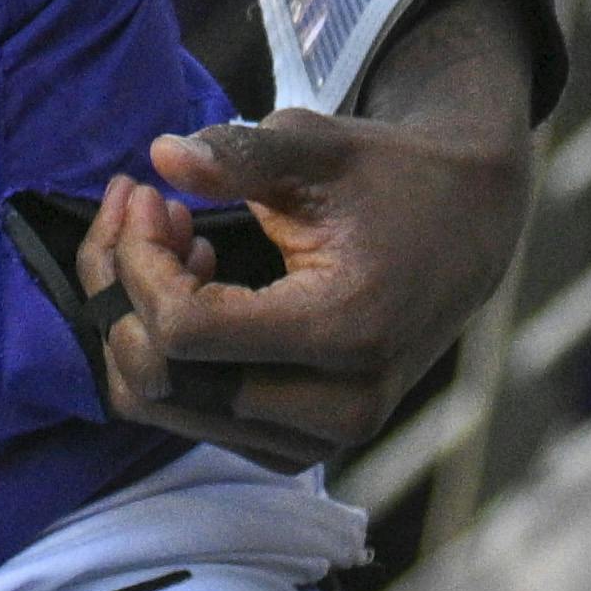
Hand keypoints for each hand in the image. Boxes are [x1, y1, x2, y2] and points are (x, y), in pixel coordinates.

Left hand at [78, 0, 538, 468]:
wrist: (467, 229)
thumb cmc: (393, 178)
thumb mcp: (322, 146)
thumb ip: (242, 152)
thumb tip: (161, 154)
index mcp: (344, 331)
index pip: (186, 330)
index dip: (137, 262)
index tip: (147, 194)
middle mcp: (337, 406)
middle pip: (163, 379)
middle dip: (123, 288)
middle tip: (144, 207)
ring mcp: (318, 437)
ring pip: (164, 406)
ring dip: (138, 318)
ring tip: (171, 236)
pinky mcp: (300, 444)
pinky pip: (193, 416)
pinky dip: (168, 353)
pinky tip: (198, 282)